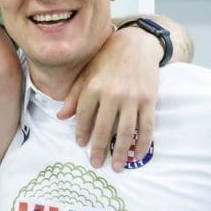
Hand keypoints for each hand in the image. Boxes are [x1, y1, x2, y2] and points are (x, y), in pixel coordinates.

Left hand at [58, 26, 158, 171]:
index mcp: (93, 87)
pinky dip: (143, 144)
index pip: (84, 116)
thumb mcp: (87, 73)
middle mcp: (111, 94)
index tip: (81, 144)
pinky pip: (146, 127)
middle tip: (96, 164)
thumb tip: (61, 117)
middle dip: (99, 149)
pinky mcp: (149, 99)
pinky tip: (137, 155)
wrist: (136, 43)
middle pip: (103, 128)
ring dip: (120, 153)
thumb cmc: (107, 58)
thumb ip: (74, 96)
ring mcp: (132, 98)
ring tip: (117, 167)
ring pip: (125, 132)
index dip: (82, 132)